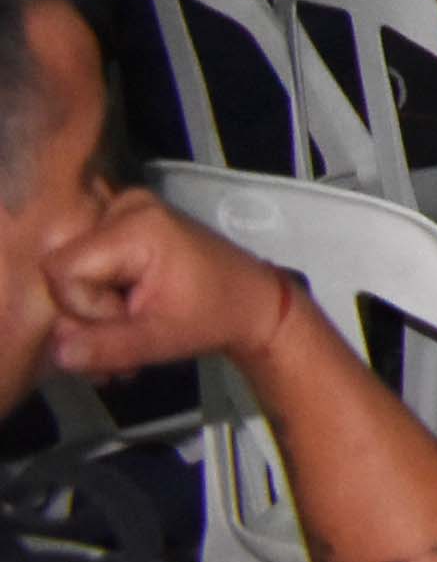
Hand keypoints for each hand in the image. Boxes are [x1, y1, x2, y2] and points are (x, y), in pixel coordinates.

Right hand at [45, 192, 305, 380]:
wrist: (252, 300)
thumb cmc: (214, 314)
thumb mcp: (160, 339)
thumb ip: (105, 346)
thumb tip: (58, 353)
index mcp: (135, 224)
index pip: (63, 271)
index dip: (84, 308)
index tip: (127, 320)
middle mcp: (124, 208)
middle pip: (64, 274)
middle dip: (88, 319)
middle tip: (124, 344)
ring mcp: (124, 214)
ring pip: (72, 277)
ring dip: (94, 318)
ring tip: (129, 339)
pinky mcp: (124, 229)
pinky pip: (88, 270)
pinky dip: (101, 303)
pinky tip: (126, 323)